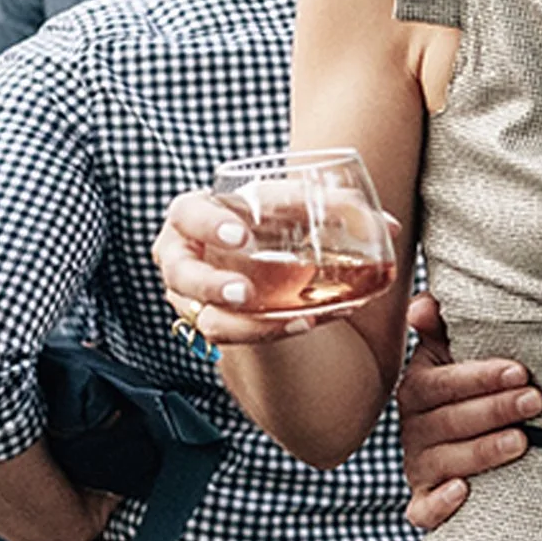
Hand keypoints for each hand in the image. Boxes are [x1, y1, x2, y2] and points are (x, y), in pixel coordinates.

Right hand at [150, 190, 305, 347]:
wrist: (261, 255)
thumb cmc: (262, 218)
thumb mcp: (280, 203)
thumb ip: (313, 204)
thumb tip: (360, 210)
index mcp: (191, 216)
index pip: (187, 214)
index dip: (207, 224)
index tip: (240, 235)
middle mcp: (182, 257)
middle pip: (181, 275)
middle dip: (211, 286)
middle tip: (245, 292)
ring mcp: (192, 296)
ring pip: (206, 319)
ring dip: (246, 325)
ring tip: (297, 319)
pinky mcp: (214, 323)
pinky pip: (235, 337)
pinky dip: (271, 332)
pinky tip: (306, 321)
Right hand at [397, 292, 540, 528]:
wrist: (460, 442)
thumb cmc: (466, 390)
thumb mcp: (451, 353)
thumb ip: (440, 327)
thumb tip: (424, 305)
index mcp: (419, 388)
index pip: (443, 382)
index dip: (480, 376)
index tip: (519, 370)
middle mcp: (414, 428)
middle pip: (449, 420)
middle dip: (495, 409)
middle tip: (534, 401)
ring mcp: (419, 466)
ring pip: (444, 461)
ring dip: (482, 451)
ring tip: (521, 442)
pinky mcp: (424, 501)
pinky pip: (423, 508)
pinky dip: (440, 503)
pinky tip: (464, 491)